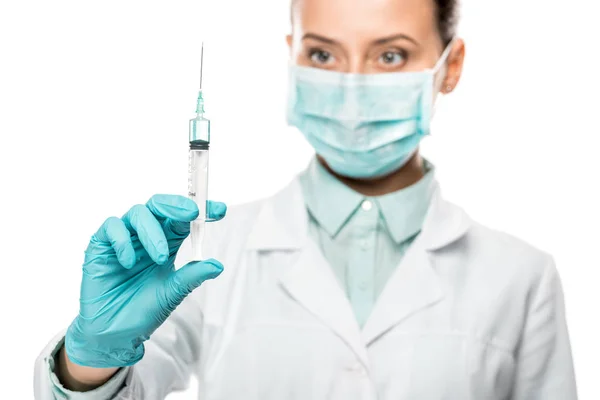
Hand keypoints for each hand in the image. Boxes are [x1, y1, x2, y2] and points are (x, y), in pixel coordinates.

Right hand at [65, 194, 226, 367]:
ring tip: (160, 257)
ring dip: (152, 231)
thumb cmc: (142, 310)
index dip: (202, 210)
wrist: (113, 333)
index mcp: (167, 242)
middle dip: (177, 206)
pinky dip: (123, 240)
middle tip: (192, 213)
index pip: (185, 219)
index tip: (220, 210)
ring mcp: (124, 238)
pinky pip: (112, 226)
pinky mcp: (101, 245)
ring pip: (138, 213)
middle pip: (160, 206)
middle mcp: (146, 235)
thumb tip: (217, 265)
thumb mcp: (173, 293)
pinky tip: (128, 262)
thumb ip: (192, 276)